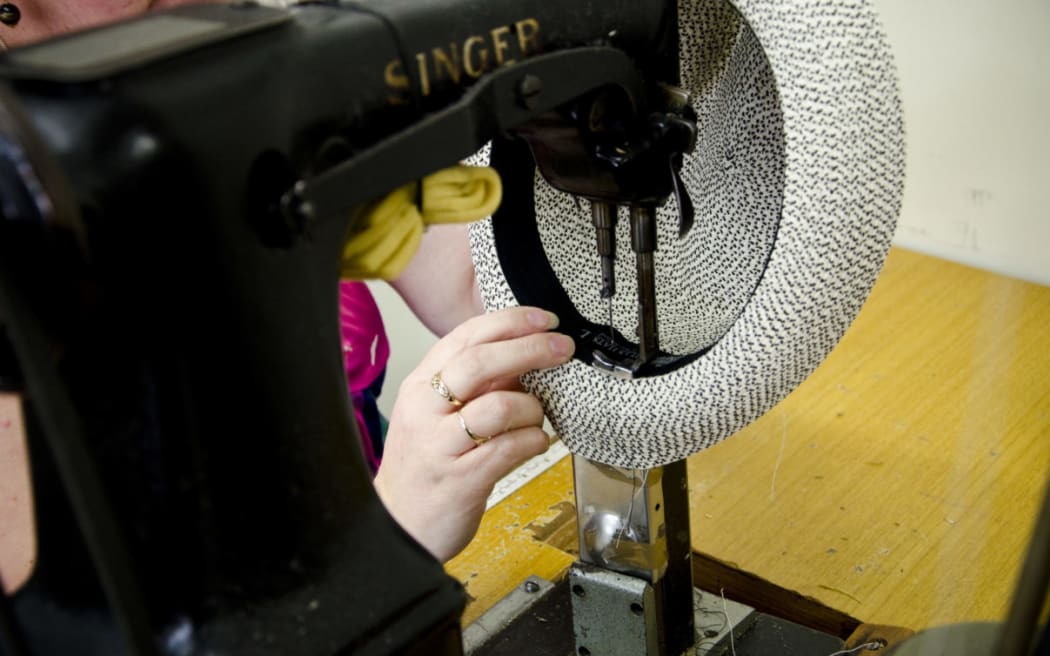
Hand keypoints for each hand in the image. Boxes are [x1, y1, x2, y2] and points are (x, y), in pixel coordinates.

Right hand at [373, 306, 573, 561]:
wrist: (400, 525)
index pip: (464, 337)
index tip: (542, 320)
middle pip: (480, 363)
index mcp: (420, 387)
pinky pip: (509, 448)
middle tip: (560, 348)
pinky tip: (535, 443)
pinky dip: (533, 441)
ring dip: (532, 407)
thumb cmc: (425, 467)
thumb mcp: (437, 415)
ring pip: (499, 407)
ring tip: (537, 417)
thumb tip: (523, 356)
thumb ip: (476, 385)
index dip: (508, 322)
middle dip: (529, 349)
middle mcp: (425, 411)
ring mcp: (440, 446)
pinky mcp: (461, 480)